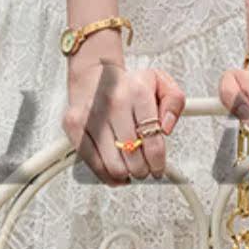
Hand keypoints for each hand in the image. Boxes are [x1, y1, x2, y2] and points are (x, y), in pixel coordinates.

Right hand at [63, 61, 185, 186]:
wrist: (96, 74)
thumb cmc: (129, 85)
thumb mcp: (161, 85)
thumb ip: (174, 102)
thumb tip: (166, 128)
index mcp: (137, 92)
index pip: (153, 142)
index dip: (158, 162)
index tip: (159, 167)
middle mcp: (113, 102)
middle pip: (134, 158)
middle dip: (143, 169)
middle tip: (145, 168)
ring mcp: (91, 114)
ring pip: (114, 166)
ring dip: (126, 174)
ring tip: (130, 168)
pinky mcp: (73, 124)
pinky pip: (92, 163)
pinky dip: (106, 174)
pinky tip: (115, 171)